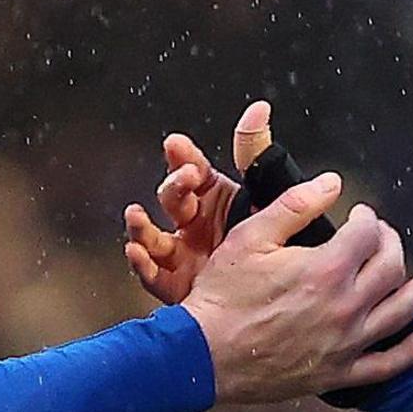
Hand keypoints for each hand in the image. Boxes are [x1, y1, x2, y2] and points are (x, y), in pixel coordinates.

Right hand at [124, 101, 255, 305]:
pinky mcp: (176, 285)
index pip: (193, 171)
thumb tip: (259, 109)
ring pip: (153, 235)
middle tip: (186, 179)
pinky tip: (135, 252)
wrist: (277, 303)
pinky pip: (152, 273)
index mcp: (215, 200)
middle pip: (173, 198)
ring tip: (136, 216)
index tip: (175, 144)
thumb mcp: (265, 196)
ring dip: (140, 224)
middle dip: (174, 186)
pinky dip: (140, 263)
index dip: (183, 158)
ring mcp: (183, 255)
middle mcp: (195, 224)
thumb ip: (257, 153)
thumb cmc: (270, 247)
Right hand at [181, 173, 412, 403]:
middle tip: (384, 237)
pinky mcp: (338, 373)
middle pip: (391, 266)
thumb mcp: (250, 238)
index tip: (360, 214)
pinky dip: (410, 352)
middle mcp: (345, 305)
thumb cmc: (221, 296)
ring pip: (402, 312)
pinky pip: (386, 365)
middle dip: (391, 243)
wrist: (203, 356)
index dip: (367, 218)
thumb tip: (332, 182)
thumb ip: (295, 206)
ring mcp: (346, 342)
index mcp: (326, 268)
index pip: (367, 233)